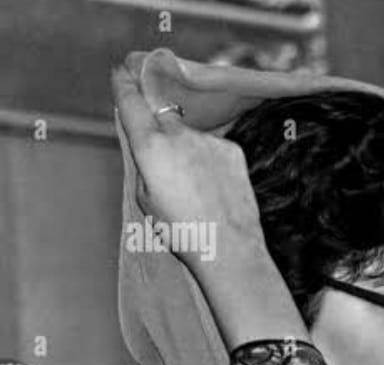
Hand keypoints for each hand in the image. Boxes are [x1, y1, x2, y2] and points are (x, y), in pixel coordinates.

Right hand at [112, 64, 263, 272]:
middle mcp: (180, 135)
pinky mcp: (233, 149)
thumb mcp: (145, 199)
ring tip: (197, 191)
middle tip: (164, 158)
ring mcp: (209, 140)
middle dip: (158, 128)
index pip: (132, 104)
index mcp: (151, 147)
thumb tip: (150, 148)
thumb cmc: (183, 230)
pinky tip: (216, 190)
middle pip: (162, 117)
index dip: (124, 85)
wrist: (229, 247)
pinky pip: (214, 149)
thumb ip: (144, 164)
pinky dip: (211, 163)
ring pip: (191, 137)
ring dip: (189, 153)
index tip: (121, 71)